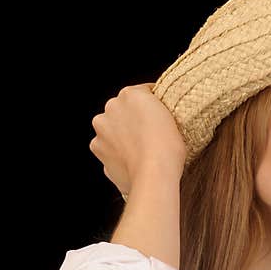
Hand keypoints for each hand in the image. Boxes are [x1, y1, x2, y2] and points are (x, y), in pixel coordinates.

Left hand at [89, 83, 186, 197]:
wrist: (154, 176)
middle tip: (151, 135)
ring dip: (122, 137)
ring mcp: (101, 129)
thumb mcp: (172, 120)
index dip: (153, 105)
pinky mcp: (98, 150)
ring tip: (141, 151)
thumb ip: (156, 112)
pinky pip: (109, 149)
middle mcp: (111, 107)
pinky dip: (118, 154)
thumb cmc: (168, 149)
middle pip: (122, 110)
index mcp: (131, 94)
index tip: (160, 115)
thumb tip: (154, 118)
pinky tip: (133, 162)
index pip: (142, 93)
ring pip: (112, 130)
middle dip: (133, 120)